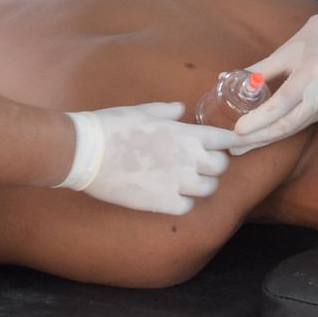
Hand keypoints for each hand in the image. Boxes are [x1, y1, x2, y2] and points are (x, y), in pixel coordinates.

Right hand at [58, 102, 236, 214]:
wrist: (86, 151)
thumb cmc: (112, 126)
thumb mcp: (142, 110)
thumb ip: (167, 111)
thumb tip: (180, 109)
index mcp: (184, 133)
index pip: (224, 139)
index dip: (231, 141)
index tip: (230, 144)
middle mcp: (187, 158)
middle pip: (221, 166)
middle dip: (213, 163)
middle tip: (201, 162)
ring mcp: (177, 182)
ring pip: (208, 189)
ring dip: (201, 184)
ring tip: (187, 181)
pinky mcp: (162, 202)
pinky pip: (187, 207)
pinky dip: (183, 202)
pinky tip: (171, 195)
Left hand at [229, 5, 317, 154]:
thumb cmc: (313, 40)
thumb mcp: (284, 51)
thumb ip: (258, 70)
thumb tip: (227, 80)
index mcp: (312, 72)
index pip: (283, 102)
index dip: (259, 119)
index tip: (238, 130)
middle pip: (288, 124)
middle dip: (259, 137)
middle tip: (234, 146)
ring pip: (295, 128)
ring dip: (267, 138)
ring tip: (242, 145)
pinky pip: (302, 123)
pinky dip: (281, 130)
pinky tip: (263, 135)